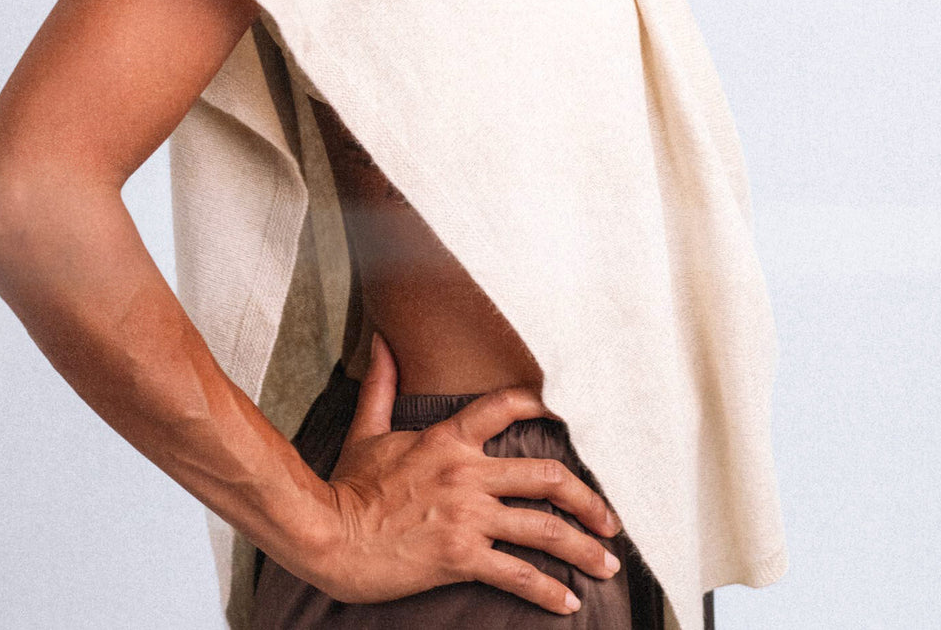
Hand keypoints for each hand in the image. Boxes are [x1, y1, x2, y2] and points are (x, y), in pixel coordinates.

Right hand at [310, 332, 622, 616]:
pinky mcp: (462, 556)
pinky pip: (518, 573)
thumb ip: (382, 384)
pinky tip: (567, 602)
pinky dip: (548, 590)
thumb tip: (381, 340)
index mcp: (449, 438)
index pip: (506, 407)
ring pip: (544, 528)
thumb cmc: (347, 485)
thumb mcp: (368, 430)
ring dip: (583, 548)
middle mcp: (468, 473)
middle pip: (547, 477)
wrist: (329, 535)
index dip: (540, 408)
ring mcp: (468, 515)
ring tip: (606, 565)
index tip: (568, 422)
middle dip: (589, 500)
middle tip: (611, 520)